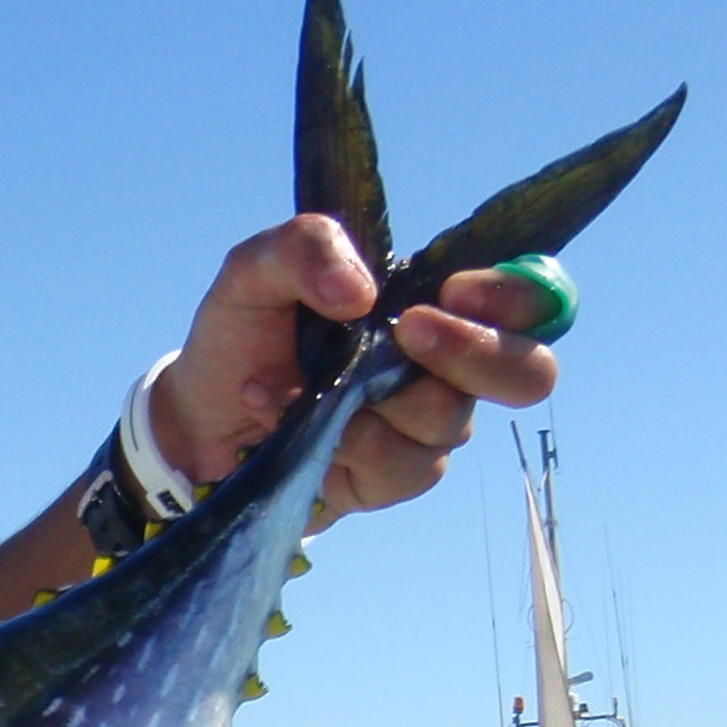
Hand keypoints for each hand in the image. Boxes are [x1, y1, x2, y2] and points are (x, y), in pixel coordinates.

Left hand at [146, 217, 561, 529]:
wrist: (197, 417)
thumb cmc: (243, 333)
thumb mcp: (255, 269)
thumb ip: (306, 247)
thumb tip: (361, 293)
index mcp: (437, 302)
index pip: (529, 297)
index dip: (516, 294)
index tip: (454, 289)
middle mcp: (448, 366)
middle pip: (528, 374)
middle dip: (474, 354)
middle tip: (404, 333)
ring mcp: (425, 427)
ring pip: (447, 422)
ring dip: (366, 400)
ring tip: (295, 381)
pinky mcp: (392, 479)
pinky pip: (395, 465)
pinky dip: (336, 439)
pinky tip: (285, 417)